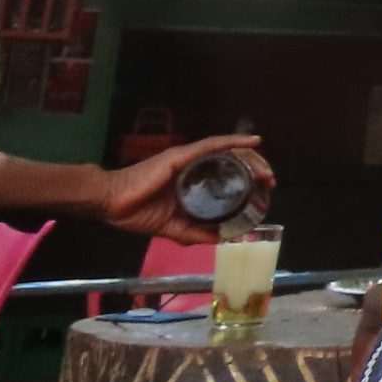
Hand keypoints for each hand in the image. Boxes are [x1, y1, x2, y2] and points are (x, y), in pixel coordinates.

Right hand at [99, 135, 269, 243]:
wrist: (110, 203)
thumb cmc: (136, 213)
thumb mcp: (173, 228)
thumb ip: (196, 233)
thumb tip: (222, 239)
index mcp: (191, 182)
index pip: (225, 177)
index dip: (247, 182)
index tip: (264, 191)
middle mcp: (192, 167)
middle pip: (231, 164)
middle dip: (254, 171)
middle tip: (270, 183)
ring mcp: (187, 159)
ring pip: (227, 153)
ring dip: (251, 160)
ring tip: (267, 171)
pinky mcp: (180, 156)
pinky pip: (212, 145)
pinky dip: (234, 142)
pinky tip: (253, 142)